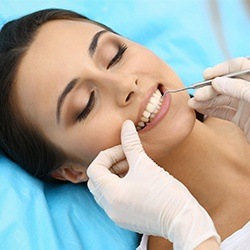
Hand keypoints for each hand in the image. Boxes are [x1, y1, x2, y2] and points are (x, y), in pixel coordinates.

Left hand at [87, 120, 219, 248]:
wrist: (183, 220)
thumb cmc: (166, 192)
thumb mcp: (145, 164)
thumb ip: (131, 143)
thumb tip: (126, 125)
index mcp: (111, 194)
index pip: (94, 169)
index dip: (107, 155)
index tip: (124, 150)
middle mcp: (110, 207)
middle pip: (96, 180)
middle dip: (109, 165)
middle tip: (126, 158)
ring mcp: (116, 215)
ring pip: (104, 190)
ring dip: (114, 175)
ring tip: (132, 167)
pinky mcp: (125, 219)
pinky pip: (113, 199)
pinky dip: (118, 186)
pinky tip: (135, 180)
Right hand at [188, 57, 249, 141]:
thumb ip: (240, 89)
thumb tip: (217, 82)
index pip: (240, 67)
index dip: (223, 69)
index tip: (207, 75)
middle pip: (228, 84)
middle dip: (211, 89)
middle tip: (197, 95)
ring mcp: (247, 106)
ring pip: (223, 99)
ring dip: (207, 101)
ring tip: (193, 104)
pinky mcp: (242, 119)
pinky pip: (224, 112)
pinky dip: (211, 111)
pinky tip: (200, 109)